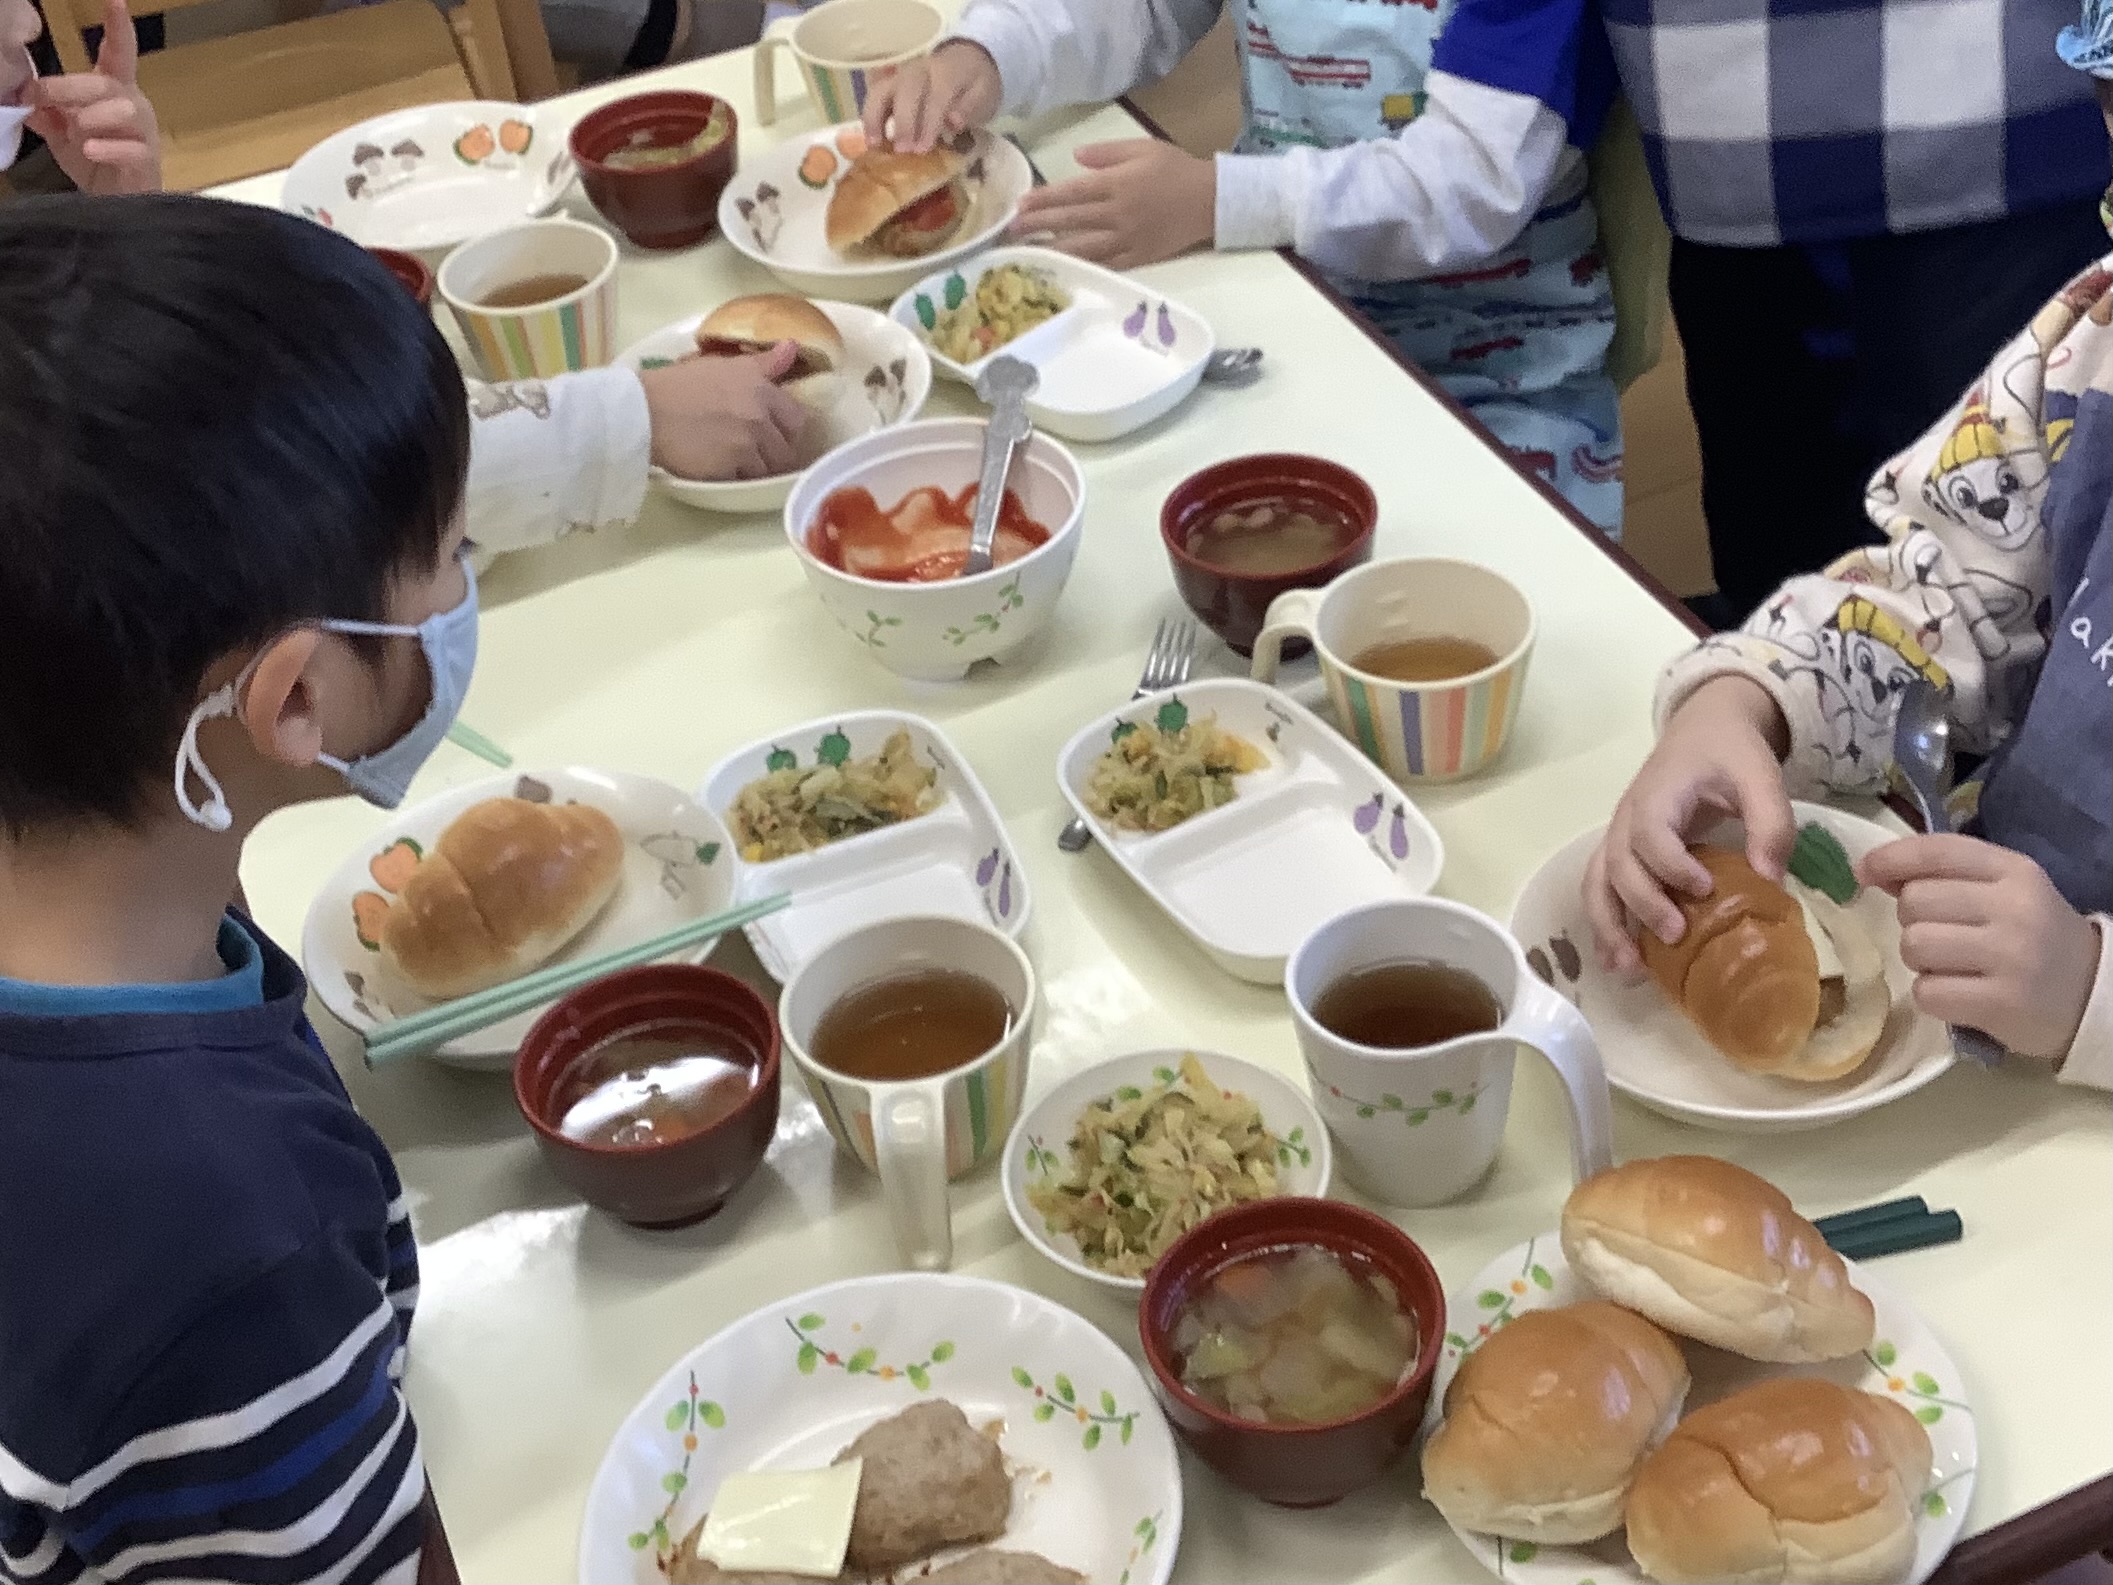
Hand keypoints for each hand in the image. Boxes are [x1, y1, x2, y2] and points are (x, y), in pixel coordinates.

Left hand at [27, 0, 159, 194]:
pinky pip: (132, 147)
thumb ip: (47, 113)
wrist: (119, 205)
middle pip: (108, 82)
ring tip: (76, 131)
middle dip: (71, 85)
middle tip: (41, 94)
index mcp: (115, 92)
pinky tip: (90, 149)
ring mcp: (145, 133)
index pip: (119, 54)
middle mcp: (134, 106)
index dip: (118, 28)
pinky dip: (108, 146)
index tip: (114, 1)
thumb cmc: (96, 163)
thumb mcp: (62, 134)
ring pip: (125, 109)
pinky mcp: (148, 161)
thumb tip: (24, 97)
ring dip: (92, 116)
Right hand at [639, 342, 808, 481]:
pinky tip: (721, 468)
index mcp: (760, 389)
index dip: (787, 429)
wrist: (644, 411)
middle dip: (775, 453)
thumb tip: (793, 347)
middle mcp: (758, 417)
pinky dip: (737, 478)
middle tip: (756, 452)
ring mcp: (745, 445)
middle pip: (786, 449)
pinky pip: (745, 482)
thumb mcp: (724, 366)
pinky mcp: (728, 469)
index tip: (776, 433)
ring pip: (768, 469)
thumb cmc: (678, 385)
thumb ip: (763, 363)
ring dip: (756, 468)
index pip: (796, 419)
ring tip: (736, 461)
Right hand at [860, 39, 1000, 152]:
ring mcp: (900, 76)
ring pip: (881, 90)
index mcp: (946, 72)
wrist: (966, 60)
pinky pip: (874, 98)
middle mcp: (919, 70)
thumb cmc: (975, 83)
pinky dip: (870, 118)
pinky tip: (871, 142)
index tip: (923, 149)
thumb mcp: (985, 94)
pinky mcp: (890, 85)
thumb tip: (953, 122)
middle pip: (904, 91)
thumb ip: (970, 107)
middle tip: (901, 151)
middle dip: (902, 122)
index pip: (935, 97)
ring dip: (874, 118)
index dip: (928, 124)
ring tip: (874, 145)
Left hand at [1011, 139, 1214, 269]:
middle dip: (1038, 226)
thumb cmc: (1176, 169)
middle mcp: (1119, 213)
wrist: (1211, 201)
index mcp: (1118, 183)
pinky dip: (1082, 267)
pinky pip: (1105, 264)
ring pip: (1084, 247)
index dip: (1044, 199)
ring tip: (1027, 253)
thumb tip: (1075, 158)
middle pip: (1071, 221)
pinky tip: (1062, 269)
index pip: (1072, 192)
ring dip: (1053, 250)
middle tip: (1011, 231)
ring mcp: (1128, 238)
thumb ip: (1107, 152)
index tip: (1020, 204)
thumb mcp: (1143, 148)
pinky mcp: (1138, 257)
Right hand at [1584, 675, 1795, 976]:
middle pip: (1616, 865)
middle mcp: (1626, 818)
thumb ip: (1770, 823)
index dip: (1670, 864)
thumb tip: (1771, 883)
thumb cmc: (1730, 753)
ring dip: (1608, 927)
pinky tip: (1621, 962)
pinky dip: (1606, 926)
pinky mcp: (1623, 853)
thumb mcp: (1760, 776)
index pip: (1648, 833)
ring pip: (1597, 884)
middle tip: (1677, 934)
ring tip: (1630, 968)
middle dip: (1642, 904)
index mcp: (1657, 794)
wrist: (1704, 729)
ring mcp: (1619, 837)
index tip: (1704, 888)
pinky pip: (1601, 891)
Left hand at [1861, 835, 2099, 1059]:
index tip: (1864, 872)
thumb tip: (1873, 870)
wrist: (2091, 995)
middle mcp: (2014, 909)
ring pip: (1914, 945)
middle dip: (1912, 920)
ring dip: (1919, 960)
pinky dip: (1932, 995)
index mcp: (2015, 871)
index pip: (1937, 851)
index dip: (1890, 858)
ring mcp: (2010, 957)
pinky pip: (1927, 992)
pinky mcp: (2001, 1004)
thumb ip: (1945, 876)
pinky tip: (1959, 994)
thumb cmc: (2033, 937)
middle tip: (1941, 936)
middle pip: (1914, 901)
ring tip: (1951, 966)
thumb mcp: (2003, 892)